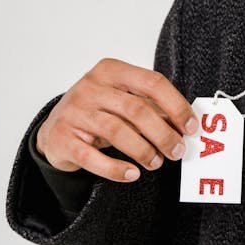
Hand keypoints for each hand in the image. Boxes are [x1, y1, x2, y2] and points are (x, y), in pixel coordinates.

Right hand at [35, 57, 198, 182]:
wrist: (54, 129)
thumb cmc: (97, 112)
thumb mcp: (121, 100)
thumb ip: (150, 106)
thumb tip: (185, 124)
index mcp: (111, 71)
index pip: (152, 82)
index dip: (176, 105)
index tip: (191, 126)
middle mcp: (91, 87)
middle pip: (137, 110)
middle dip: (163, 134)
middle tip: (178, 151)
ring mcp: (74, 112)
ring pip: (117, 131)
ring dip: (143, 151)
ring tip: (157, 162)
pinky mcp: (62, 138)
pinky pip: (92, 157)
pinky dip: (115, 169)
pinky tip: (132, 174)